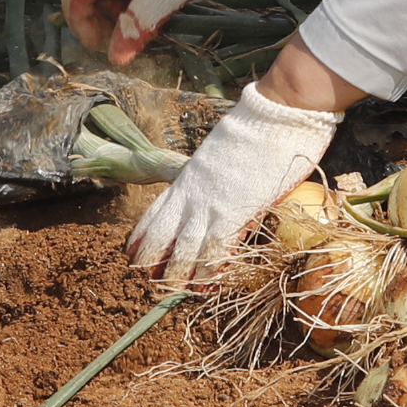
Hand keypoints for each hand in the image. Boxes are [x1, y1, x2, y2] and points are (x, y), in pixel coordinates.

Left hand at [128, 84, 343, 284]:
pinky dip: (208, 271)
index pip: (157, 210)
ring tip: (170, 292)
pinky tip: (204, 286)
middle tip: (145, 280)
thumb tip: (218, 185)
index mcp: (189, 176)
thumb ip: (214, 174)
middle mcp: (193, 192)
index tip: (131, 252)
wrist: (275, 115)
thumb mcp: (222, 154)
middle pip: (162, 232)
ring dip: (176, 272)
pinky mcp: (234, 212)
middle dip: (153, 258)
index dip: (143, 234)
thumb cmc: (257, 129)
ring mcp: (211, 203)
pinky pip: (216, 249)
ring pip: (184, 247)